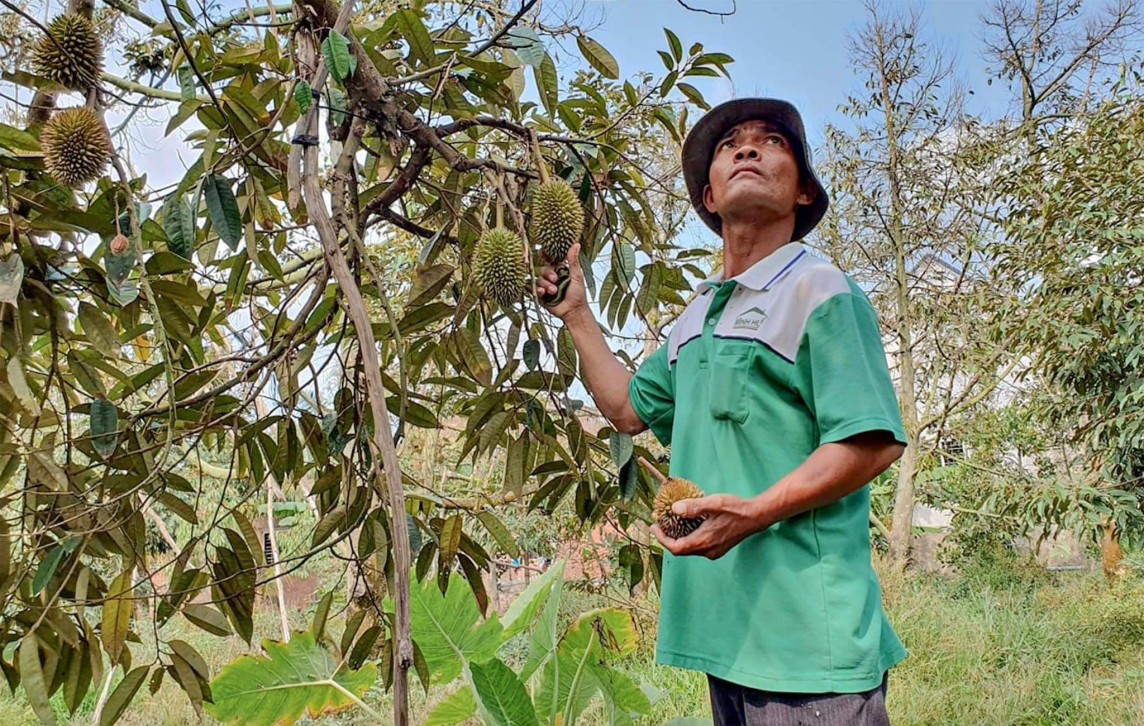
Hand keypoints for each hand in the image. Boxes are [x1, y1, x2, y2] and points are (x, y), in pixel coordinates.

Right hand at [536, 243, 587, 321]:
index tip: (542, 251)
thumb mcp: (577, 276)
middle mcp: (552, 278)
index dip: (546, 255)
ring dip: (546, 284)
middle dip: (549, 274)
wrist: (574, 311)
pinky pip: (535, 289)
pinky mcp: (541, 296)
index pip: (551, 260)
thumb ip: (573, 261)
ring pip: (539, 280)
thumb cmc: (578, 294)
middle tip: (555, 279)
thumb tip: (576, 244)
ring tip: (554, 291)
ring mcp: (546, 287)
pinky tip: (544, 293)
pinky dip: (539, 290)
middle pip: (544, 270)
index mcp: (560, 271)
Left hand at [651, 494, 769, 559]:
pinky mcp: (718, 548)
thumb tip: (675, 508)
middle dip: (667, 538)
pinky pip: (698, 546)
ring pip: (689, 549)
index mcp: (704, 542)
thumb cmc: (736, 509)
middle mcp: (708, 551)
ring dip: (678, 538)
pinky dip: (689, 538)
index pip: (675, 548)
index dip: (662, 539)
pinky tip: (688, 525)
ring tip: (670, 524)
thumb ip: (694, 506)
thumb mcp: (714, 503)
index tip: (654, 527)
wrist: (757, 517)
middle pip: (681, 550)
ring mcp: (714, 551)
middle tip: (659, 525)